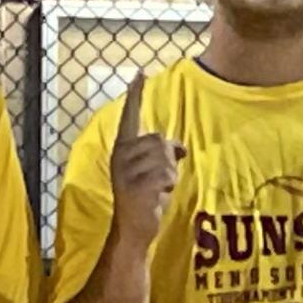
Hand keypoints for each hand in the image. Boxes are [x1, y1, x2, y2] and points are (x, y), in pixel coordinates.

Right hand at [110, 73, 184, 248]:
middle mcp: (121, 157)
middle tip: (159, 180)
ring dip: (169, 175)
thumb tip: (181, 147)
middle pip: (160, 140)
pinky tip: (157, 197)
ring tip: (156, 190)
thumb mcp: (151, 170)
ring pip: (166, 158)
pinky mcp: (137, 187)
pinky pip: (167, 176)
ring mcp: (127, 172)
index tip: (138, 74)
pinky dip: (168, 187)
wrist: (132, 228)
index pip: (130, 117)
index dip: (134, 96)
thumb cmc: (143, 197)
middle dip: (168, 159)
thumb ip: (160, 153)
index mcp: (122, 149)